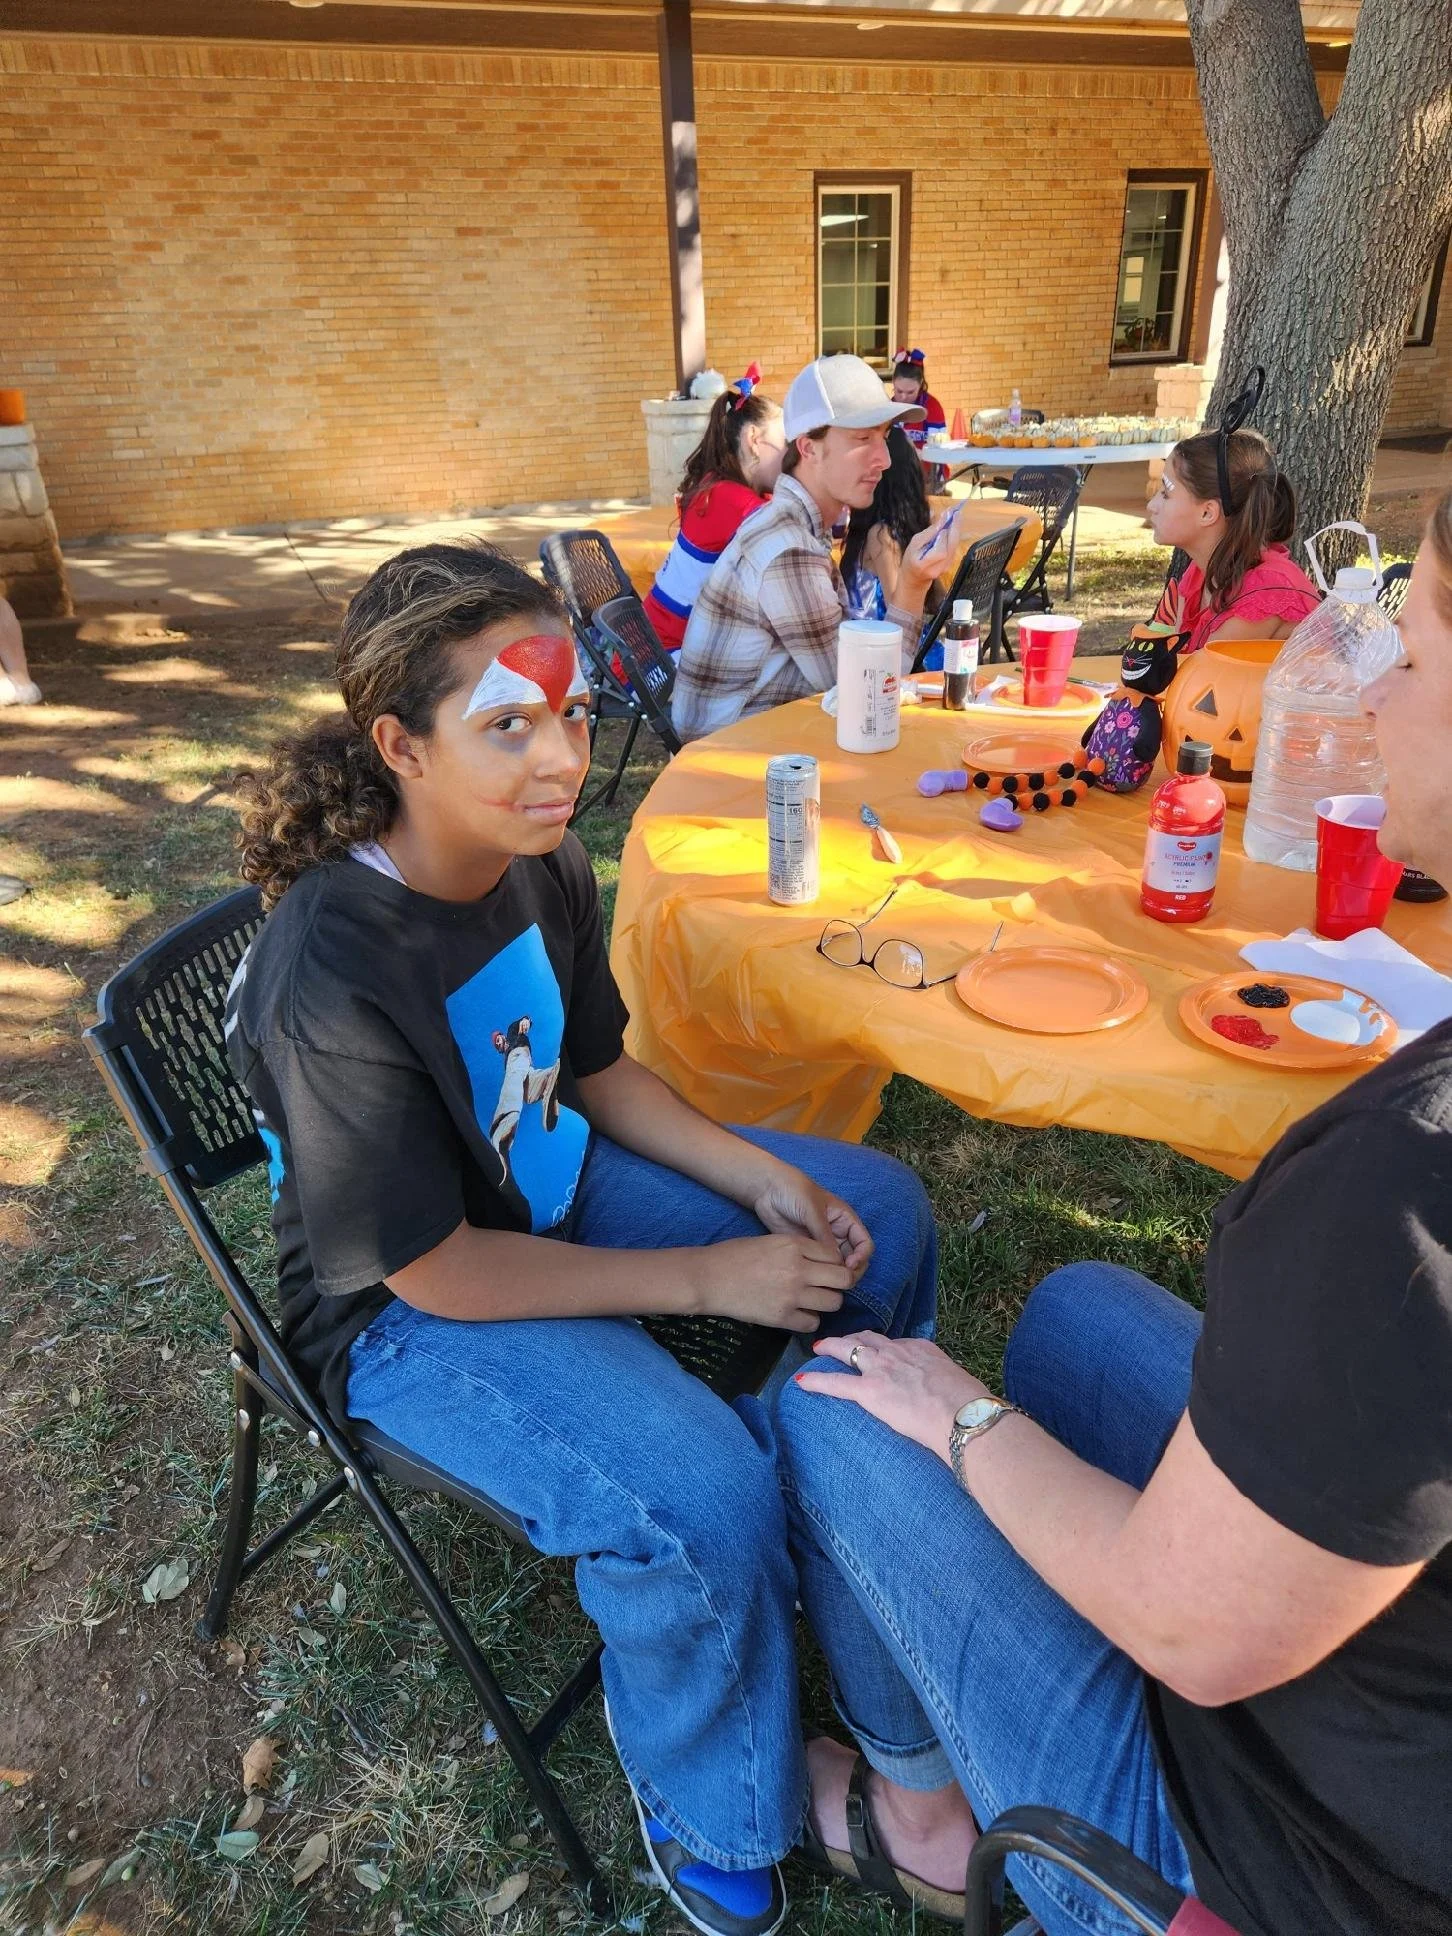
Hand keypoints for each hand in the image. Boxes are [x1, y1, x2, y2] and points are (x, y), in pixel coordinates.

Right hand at [690, 1234, 855, 1332]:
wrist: (708, 1278)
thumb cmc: (734, 1255)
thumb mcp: (771, 1241)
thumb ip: (798, 1250)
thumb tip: (822, 1263)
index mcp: (794, 1245)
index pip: (835, 1255)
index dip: (834, 1263)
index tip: (826, 1270)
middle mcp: (799, 1269)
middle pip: (844, 1279)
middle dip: (839, 1283)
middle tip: (826, 1286)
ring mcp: (792, 1295)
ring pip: (834, 1303)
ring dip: (826, 1302)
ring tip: (811, 1301)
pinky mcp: (782, 1317)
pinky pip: (813, 1323)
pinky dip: (808, 1320)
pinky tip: (797, 1314)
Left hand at [753, 1164, 872, 1281]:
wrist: (767, 1189)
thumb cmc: (794, 1190)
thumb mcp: (812, 1211)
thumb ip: (824, 1235)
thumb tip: (835, 1263)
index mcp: (845, 1219)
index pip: (864, 1243)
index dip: (862, 1256)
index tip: (850, 1265)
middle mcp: (837, 1233)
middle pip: (854, 1258)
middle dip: (850, 1271)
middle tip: (838, 1280)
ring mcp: (822, 1243)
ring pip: (837, 1265)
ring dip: (835, 1275)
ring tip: (825, 1281)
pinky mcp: (807, 1250)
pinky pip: (818, 1266)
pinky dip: (820, 1274)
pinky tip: (812, 1279)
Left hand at [794, 1332, 987, 1460]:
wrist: (963, 1414)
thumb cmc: (969, 1405)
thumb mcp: (959, 1383)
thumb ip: (944, 1383)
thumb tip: (947, 1392)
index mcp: (921, 1350)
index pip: (896, 1344)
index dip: (883, 1348)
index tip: (878, 1353)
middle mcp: (898, 1352)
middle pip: (868, 1339)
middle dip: (852, 1339)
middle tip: (839, 1342)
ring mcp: (881, 1369)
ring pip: (848, 1350)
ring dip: (832, 1348)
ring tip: (819, 1350)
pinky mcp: (869, 1391)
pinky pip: (835, 1382)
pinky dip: (816, 1381)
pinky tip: (801, 1382)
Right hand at [898, 506, 957, 591]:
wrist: (914, 578)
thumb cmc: (911, 559)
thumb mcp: (914, 544)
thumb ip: (928, 533)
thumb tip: (941, 521)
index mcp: (924, 565)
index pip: (939, 550)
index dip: (943, 535)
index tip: (947, 517)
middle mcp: (937, 569)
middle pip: (950, 548)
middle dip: (954, 529)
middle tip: (956, 513)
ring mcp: (945, 568)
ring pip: (954, 547)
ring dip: (956, 531)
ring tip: (956, 516)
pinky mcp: (950, 565)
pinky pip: (953, 548)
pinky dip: (954, 536)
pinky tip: (953, 526)